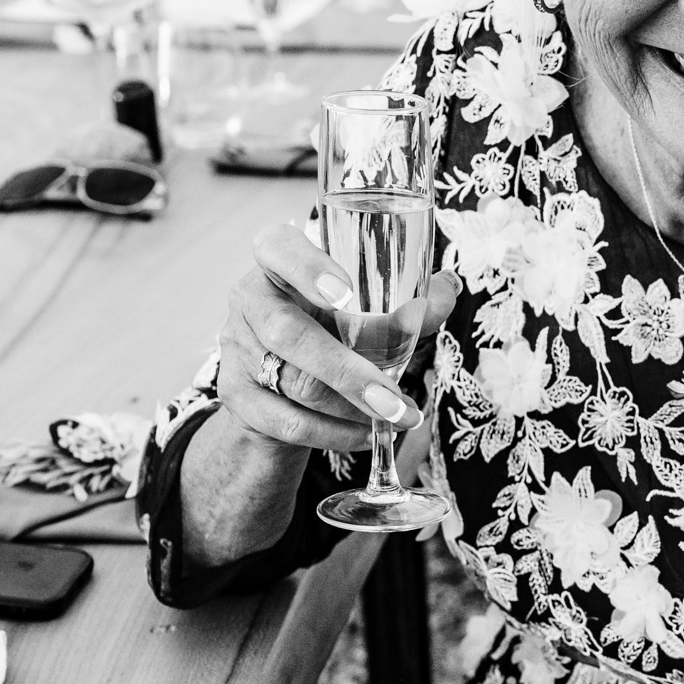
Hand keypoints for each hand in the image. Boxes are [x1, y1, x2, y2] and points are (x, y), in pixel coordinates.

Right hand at [216, 222, 457, 454]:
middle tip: (396, 400)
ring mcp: (237, 350)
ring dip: (354, 408)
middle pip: (289, 333)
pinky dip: (335, 433)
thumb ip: (404, 301)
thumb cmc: (328, 329)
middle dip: (349, 371)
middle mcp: (250, 301)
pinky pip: (289, 421)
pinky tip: (367, 435)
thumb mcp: (362, 309)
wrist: (278, 386)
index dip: (308, 268)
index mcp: (277, 263)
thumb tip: (446, 290)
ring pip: (295, 383)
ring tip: (398, 418)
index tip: (346, 295)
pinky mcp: (236, 397)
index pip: (277, 248)